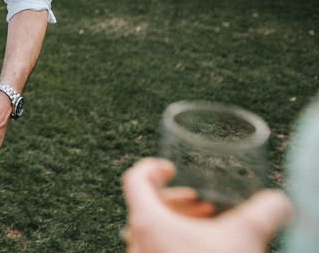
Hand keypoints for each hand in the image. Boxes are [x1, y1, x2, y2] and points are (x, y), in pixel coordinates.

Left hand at [121, 158, 292, 252]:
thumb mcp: (246, 236)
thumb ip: (264, 211)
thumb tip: (278, 201)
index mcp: (147, 222)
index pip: (134, 180)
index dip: (151, 168)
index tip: (172, 168)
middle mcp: (136, 242)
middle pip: (144, 208)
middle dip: (175, 201)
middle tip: (199, 202)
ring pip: (151, 233)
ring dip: (177, 224)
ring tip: (208, 226)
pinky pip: (155, 251)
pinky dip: (174, 244)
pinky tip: (205, 250)